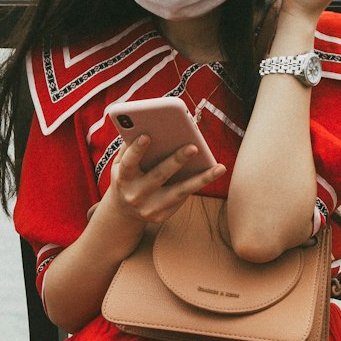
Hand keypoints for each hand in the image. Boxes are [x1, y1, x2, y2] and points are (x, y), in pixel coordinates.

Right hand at [106, 136, 224, 230]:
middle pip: (158, 176)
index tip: (147, 136)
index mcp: (123, 178)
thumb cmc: (128, 176)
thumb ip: (131, 146)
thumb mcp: (121, 163)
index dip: (137, 150)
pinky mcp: (162, 216)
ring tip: (219, 167)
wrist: (124, 211)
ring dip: (201, 179)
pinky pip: (183, 197)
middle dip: (176, 161)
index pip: (128, 163)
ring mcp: (149, 208)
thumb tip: (151, 124)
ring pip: (179, 191)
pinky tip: (214, 172)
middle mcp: (135, 195)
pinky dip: (199, 183)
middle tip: (193, 147)